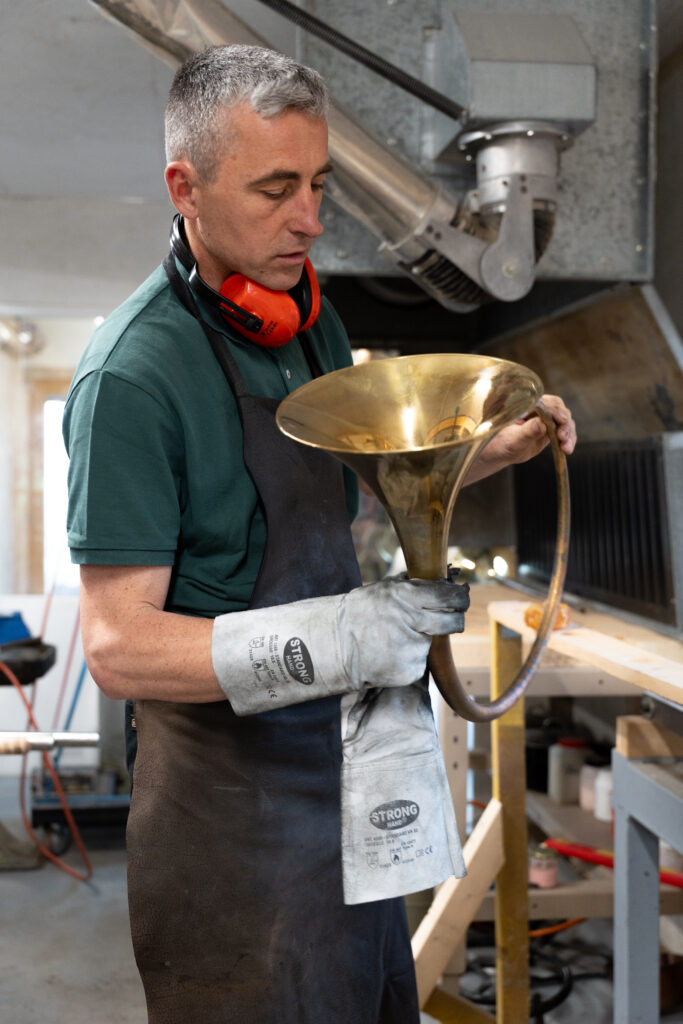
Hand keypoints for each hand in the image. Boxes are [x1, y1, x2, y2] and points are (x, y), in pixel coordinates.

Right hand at [339, 575, 469, 687]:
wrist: (334, 646)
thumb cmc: (359, 613)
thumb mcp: (383, 589)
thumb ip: (412, 586)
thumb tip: (444, 580)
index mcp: (405, 596)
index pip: (449, 595)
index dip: (460, 597)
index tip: (461, 598)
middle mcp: (412, 621)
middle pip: (454, 622)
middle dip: (455, 620)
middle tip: (448, 619)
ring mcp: (413, 648)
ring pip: (431, 643)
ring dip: (420, 640)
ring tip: (394, 639)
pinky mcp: (410, 670)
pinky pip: (419, 662)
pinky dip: (409, 659)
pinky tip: (390, 655)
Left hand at [464, 394, 575, 484]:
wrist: (501, 452)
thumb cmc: (502, 443)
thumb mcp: (513, 439)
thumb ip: (527, 431)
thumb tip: (541, 424)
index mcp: (529, 404)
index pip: (548, 403)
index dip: (557, 412)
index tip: (561, 421)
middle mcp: (540, 409)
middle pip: (561, 411)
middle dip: (565, 425)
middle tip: (563, 438)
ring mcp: (547, 419)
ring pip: (565, 422)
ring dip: (569, 434)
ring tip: (567, 448)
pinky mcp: (551, 429)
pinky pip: (565, 432)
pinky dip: (569, 440)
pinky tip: (567, 450)